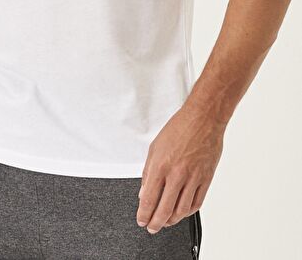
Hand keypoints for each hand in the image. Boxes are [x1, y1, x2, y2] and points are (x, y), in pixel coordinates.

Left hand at [136, 101, 224, 232]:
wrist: (203, 119)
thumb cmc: (179, 128)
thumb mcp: (155, 147)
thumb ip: (148, 172)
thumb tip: (143, 192)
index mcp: (161, 165)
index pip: (148, 198)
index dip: (143, 214)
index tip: (141, 220)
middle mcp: (176, 174)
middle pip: (164, 210)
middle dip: (155, 223)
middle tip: (151, 227)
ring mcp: (192, 178)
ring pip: (181, 211)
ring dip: (171, 221)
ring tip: (165, 222)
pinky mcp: (205, 180)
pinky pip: (196, 203)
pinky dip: (187, 212)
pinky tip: (181, 212)